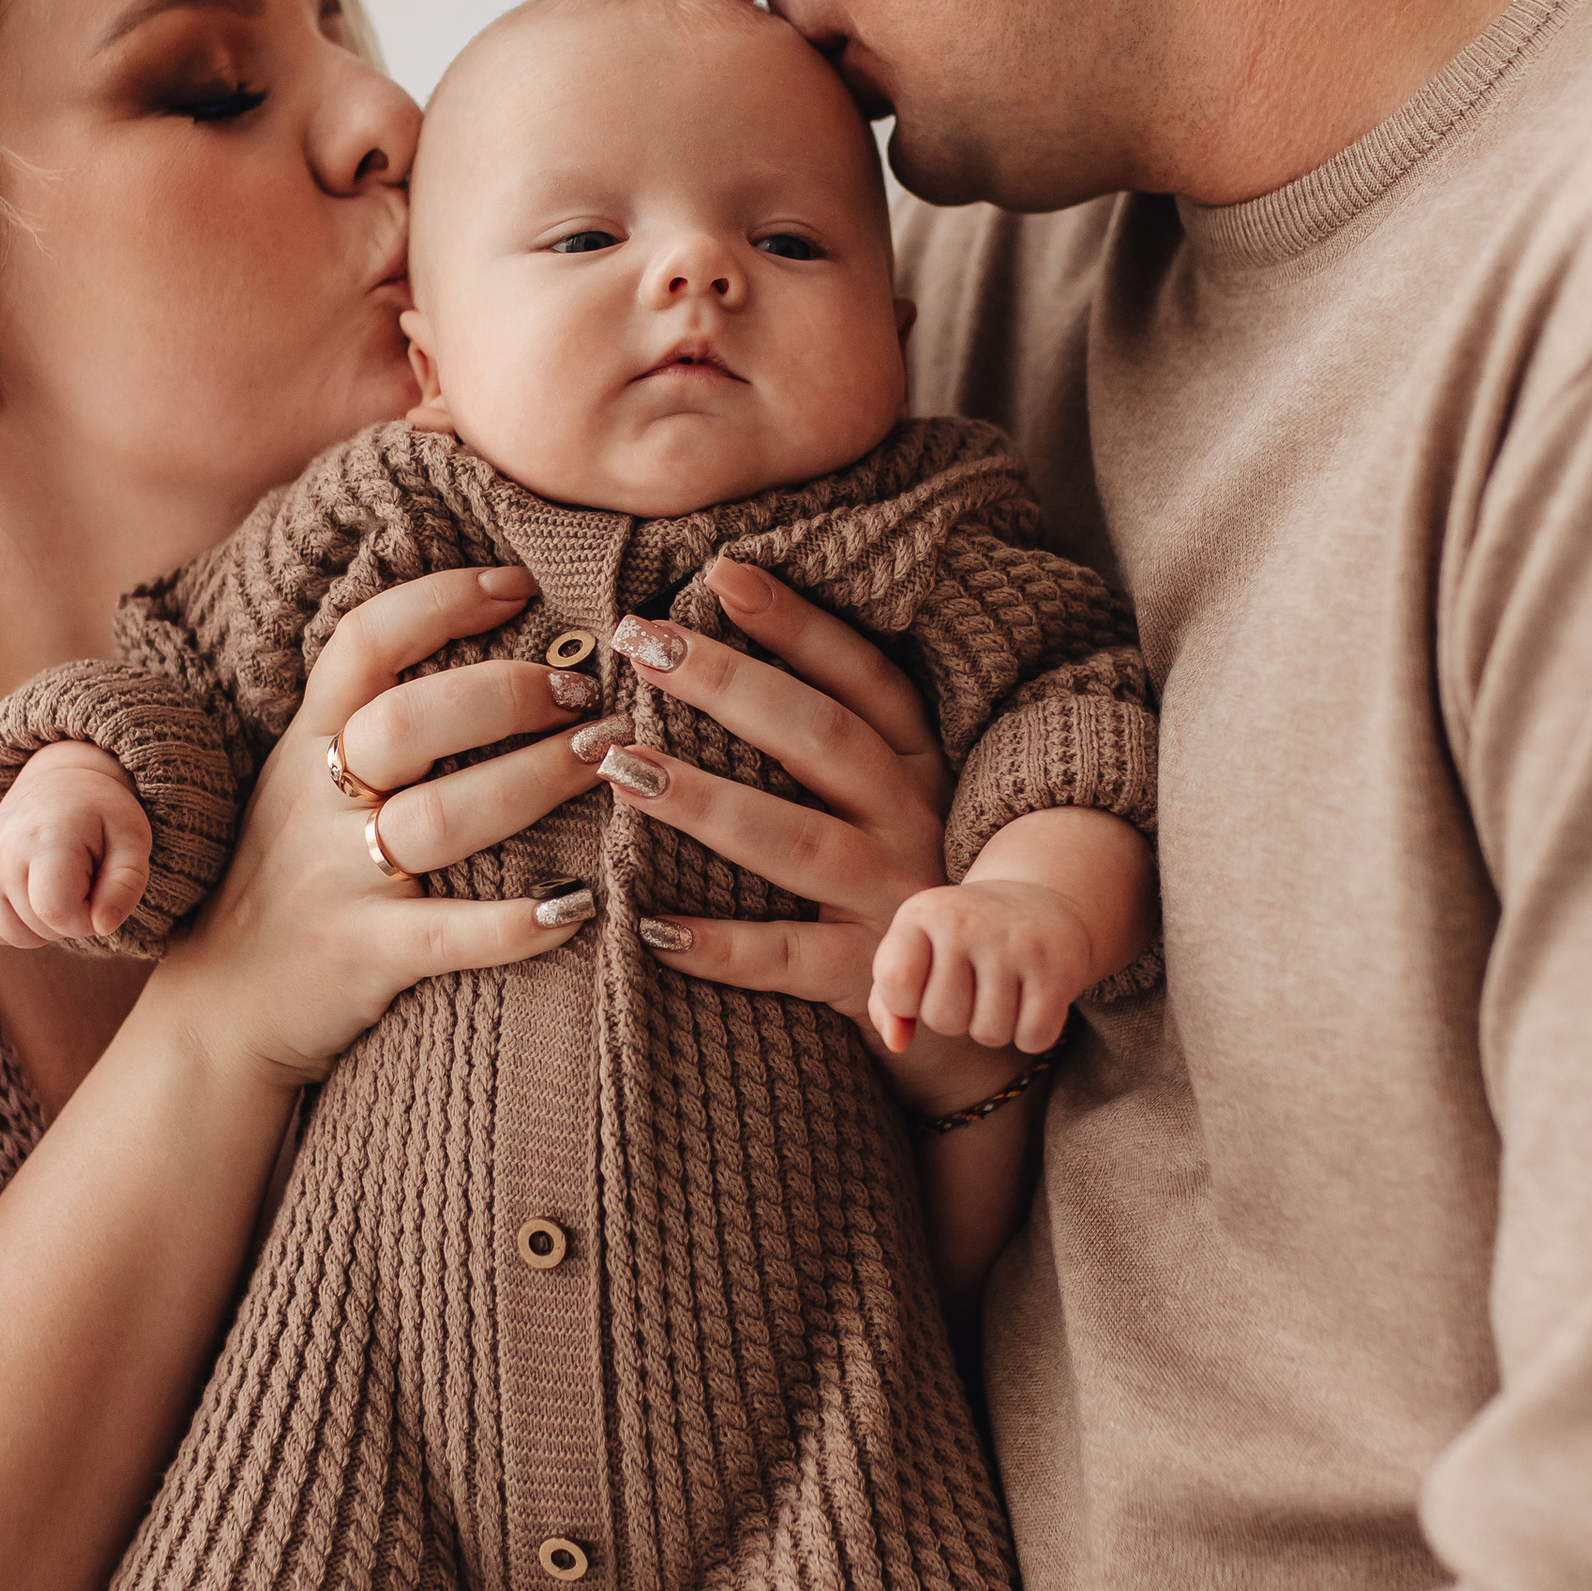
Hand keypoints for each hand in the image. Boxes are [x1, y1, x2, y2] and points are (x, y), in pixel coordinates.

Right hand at [0, 742, 152, 947]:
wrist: (55, 784)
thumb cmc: (100, 816)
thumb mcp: (132, 841)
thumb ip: (126, 886)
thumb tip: (102, 927)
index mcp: (45, 838)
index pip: (58, 913)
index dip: (88, 918)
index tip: (101, 892)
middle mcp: (0, 851)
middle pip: (40, 928)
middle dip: (71, 918)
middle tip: (81, 877)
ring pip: (15, 937)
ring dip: (45, 925)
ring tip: (58, 883)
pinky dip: (19, 924)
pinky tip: (34, 891)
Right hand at [159, 564, 607, 1087]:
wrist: (221, 1005)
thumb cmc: (288, 879)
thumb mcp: (301, 784)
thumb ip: (366, 721)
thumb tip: (485, 643)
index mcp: (305, 745)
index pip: (364, 644)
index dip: (440, 601)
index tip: (520, 585)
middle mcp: (316, 803)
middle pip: (410, 721)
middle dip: (509, 693)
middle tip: (587, 692)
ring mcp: (339, 880)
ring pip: (442, 818)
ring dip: (535, 782)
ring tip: (607, 759)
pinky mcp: (365, 956)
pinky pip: (452, 934)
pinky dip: (520, 923)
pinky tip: (583, 904)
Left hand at [597, 560, 1000, 1112]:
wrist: (971, 1018)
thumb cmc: (900, 886)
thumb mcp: (888, 801)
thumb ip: (825, 740)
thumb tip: (712, 650)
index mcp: (917, 765)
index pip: (860, 676)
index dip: (795, 622)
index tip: (720, 572)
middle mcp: (912, 820)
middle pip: (820, 738)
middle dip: (728, 684)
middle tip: (638, 643)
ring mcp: (894, 899)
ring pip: (796, 840)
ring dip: (705, 801)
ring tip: (619, 766)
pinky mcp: (870, 976)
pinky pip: (786, 957)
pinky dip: (719, 945)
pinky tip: (649, 925)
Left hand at [872, 877, 1105, 1056]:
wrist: (1040, 901)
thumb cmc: (963, 940)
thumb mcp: (917, 952)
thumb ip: (888, 1001)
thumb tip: (897, 1043)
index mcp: (922, 913)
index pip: (896, 985)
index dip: (905, 1003)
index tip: (923, 985)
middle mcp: (968, 921)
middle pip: (943, 1019)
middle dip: (955, 1019)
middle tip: (972, 988)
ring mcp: (1016, 942)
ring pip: (990, 1033)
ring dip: (994, 1027)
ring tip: (1001, 991)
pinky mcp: (1058, 967)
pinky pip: (1033, 1037)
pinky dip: (1032, 1035)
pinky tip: (1031, 1001)